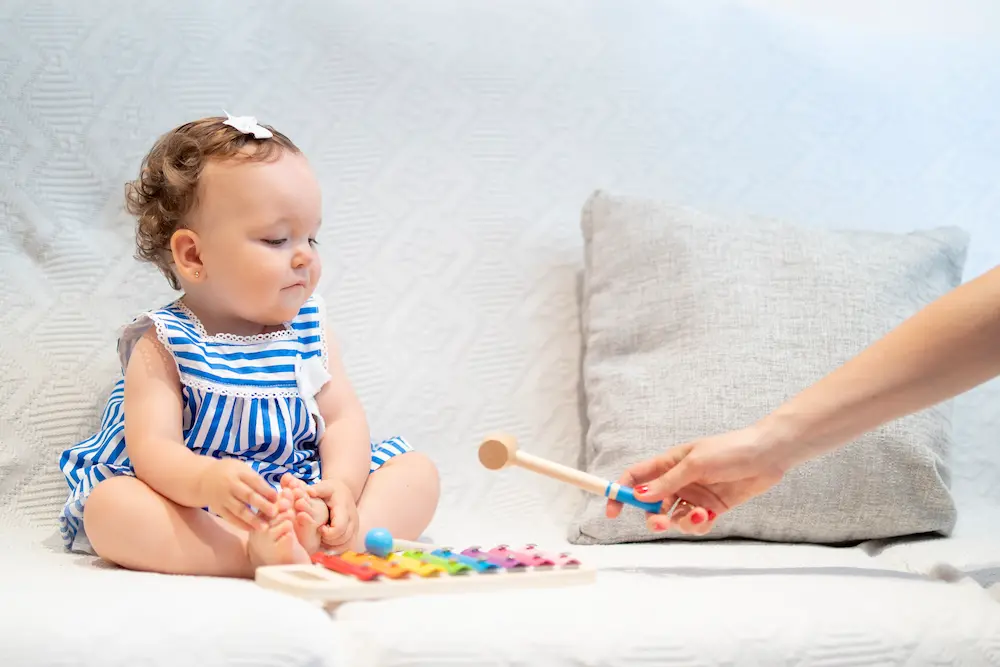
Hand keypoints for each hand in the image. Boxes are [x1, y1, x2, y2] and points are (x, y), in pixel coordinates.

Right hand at [197, 458, 278, 531]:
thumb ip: (255, 479)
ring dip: (252, 520)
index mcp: (238, 472)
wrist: (203, 478)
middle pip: (248, 496)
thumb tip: (273, 494)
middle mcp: (229, 485)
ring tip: (265, 527)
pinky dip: (240, 524)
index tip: (278, 498)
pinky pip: (230, 518)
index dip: (266, 490)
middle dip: (262, 505)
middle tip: (275, 513)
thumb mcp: (241, 468)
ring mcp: (222, 498)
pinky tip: (251, 529)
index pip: (255, 481)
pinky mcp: (218, 508)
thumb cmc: (230, 472)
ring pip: (239, 510)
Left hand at [307, 477, 358, 551]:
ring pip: (347, 545)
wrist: (344, 492)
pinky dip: (338, 548)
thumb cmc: (331, 491)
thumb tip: (309, 491)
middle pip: (343, 539)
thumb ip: (318, 489)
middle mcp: (353, 520)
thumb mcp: (325, 486)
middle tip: (320, 535)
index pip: (340, 528)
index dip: (328, 533)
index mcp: (344, 509)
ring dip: (334, 546)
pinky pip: (349, 546)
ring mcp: (355, 527)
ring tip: (324, 540)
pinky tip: (329, 544)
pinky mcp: (354, 533)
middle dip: (329, 540)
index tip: (320, 528)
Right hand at [606, 425, 787, 534]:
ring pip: (673, 518)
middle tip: (660, 524)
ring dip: (681, 522)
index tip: (612, 511)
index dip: (620, 492)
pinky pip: (694, 523)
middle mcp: (678, 481)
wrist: (767, 456)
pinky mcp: (711, 507)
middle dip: (653, 517)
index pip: (636, 478)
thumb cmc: (730, 450)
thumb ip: (667, 483)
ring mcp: (694, 495)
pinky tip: (707, 516)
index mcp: (668, 464)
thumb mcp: (695, 464)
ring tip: (698, 515)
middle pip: (652, 505)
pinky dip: (698, 524)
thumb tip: (638, 497)